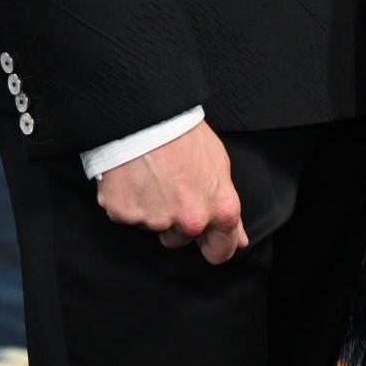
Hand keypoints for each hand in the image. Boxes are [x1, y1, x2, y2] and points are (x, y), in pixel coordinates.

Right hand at [96, 120, 249, 264]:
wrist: (148, 115)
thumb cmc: (186, 134)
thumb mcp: (219, 164)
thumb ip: (226, 204)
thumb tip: (240, 239)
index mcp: (219, 209)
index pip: (222, 250)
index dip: (215, 245)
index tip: (207, 240)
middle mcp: (190, 221)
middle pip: (180, 239)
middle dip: (176, 220)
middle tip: (171, 185)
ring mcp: (156, 220)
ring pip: (153, 226)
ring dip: (152, 208)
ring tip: (151, 174)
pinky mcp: (125, 214)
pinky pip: (127, 215)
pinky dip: (128, 199)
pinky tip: (133, 175)